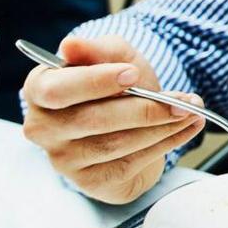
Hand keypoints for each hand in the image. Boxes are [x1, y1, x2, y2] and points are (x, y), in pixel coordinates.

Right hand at [21, 36, 206, 203]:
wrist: (127, 122)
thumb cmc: (113, 86)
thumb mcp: (111, 58)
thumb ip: (94, 50)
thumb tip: (70, 45)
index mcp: (38, 91)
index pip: (57, 90)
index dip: (95, 82)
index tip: (133, 73)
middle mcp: (42, 128)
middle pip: (91, 120)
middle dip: (143, 108)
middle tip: (182, 99)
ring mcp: (63, 159)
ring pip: (115, 143)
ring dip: (161, 127)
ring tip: (190, 111)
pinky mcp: (89, 181)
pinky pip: (130, 163)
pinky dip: (164, 144)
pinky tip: (183, 129)